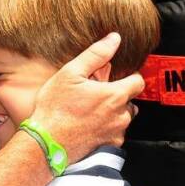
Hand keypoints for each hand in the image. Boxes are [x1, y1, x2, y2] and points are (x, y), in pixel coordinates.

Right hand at [28, 33, 143, 162]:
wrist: (46, 143)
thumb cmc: (55, 110)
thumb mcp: (71, 73)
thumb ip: (95, 54)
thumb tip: (113, 39)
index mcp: (115, 95)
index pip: (138, 82)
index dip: (129, 76)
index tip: (116, 77)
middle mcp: (120, 116)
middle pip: (130, 100)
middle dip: (116, 95)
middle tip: (94, 94)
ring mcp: (115, 133)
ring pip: (122, 118)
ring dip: (112, 112)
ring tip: (89, 110)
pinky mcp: (109, 147)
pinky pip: (114, 133)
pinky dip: (105, 128)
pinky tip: (87, 125)